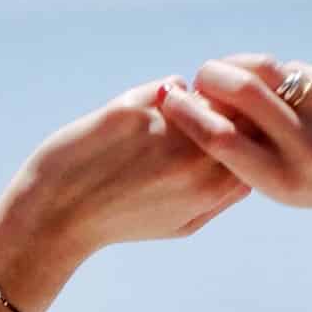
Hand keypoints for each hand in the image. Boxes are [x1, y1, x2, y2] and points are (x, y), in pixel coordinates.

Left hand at [6, 77, 250, 257]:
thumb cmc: (119, 221)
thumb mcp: (181, 224)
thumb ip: (222, 195)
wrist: (55, 215)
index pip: (257, 138)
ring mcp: (164, 128)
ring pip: (202, 94)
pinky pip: (168, 87)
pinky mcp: (131, 108)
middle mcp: (193, 155)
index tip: (230, 131)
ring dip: (190, 101)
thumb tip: (252, 163)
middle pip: (236, 109)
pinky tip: (132, 122)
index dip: (247, 129)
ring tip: (159, 128)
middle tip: (196, 122)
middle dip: (224, 109)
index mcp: (211, 186)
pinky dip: (157, 97)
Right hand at [157, 55, 311, 242]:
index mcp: (280, 181)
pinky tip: (276, 81)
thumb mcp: (283, 187)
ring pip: (272, 70)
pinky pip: (300, 70)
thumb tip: (209, 111)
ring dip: (241, 64)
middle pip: (244, 92)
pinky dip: (280, 73)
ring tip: (230, 72)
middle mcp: (306, 148)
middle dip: (213, 75)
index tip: (170, 98)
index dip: (189, 114)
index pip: (221, 138)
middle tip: (200, 78)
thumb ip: (249, 153)